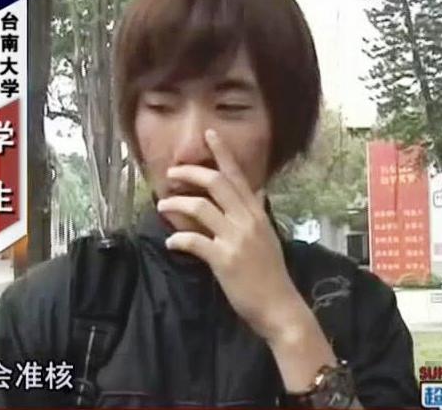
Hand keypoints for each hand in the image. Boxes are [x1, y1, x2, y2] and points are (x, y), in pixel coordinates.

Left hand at [157, 129, 304, 341]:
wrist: (279, 306)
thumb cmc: (271, 273)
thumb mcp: (268, 236)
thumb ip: (258, 212)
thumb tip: (258, 192)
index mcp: (256, 213)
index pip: (238, 175)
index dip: (222, 153)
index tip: (208, 134)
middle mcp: (247, 220)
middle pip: (216, 183)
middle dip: (190, 173)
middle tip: (172, 173)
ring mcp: (236, 238)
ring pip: (200, 208)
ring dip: (176, 204)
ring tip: (162, 206)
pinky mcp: (224, 259)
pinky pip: (194, 241)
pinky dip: (178, 239)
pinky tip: (171, 243)